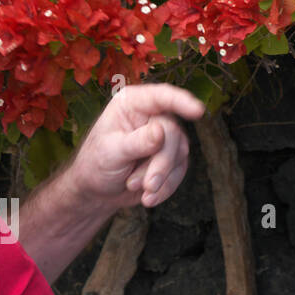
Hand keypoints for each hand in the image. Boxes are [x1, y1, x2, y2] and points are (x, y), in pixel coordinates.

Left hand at [67, 83, 205, 210]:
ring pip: (179, 153)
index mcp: (131, 103)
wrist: (98, 189)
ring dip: (159, 177)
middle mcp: (151, 115)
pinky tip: (148, 198)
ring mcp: (165, 136)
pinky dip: (165, 187)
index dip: (180, 101)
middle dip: (160, 163)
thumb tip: (161, 131)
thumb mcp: (111, 152)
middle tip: (145, 185)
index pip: (160, 96)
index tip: (198, 111)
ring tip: (133, 186)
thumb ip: (136, 142)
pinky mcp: (172, 157)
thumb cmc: (97, 163)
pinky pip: (180, 171)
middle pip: (173, 133)